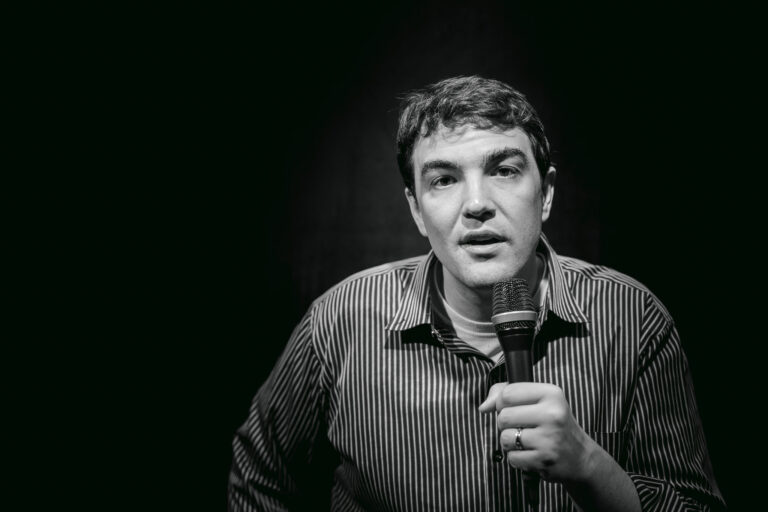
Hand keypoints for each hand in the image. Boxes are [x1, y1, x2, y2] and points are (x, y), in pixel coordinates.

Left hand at [479, 382, 596, 483]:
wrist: (580, 457)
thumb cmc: (553, 424)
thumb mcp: (538, 400)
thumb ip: (506, 393)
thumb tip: (483, 407)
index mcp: (551, 394)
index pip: (507, 393)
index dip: (503, 403)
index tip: (515, 409)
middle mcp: (553, 414)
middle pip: (503, 416)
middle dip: (506, 424)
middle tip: (522, 427)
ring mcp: (549, 438)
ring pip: (505, 438)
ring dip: (510, 442)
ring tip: (527, 441)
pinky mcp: (544, 459)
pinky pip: (512, 457)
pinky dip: (517, 458)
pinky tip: (531, 454)